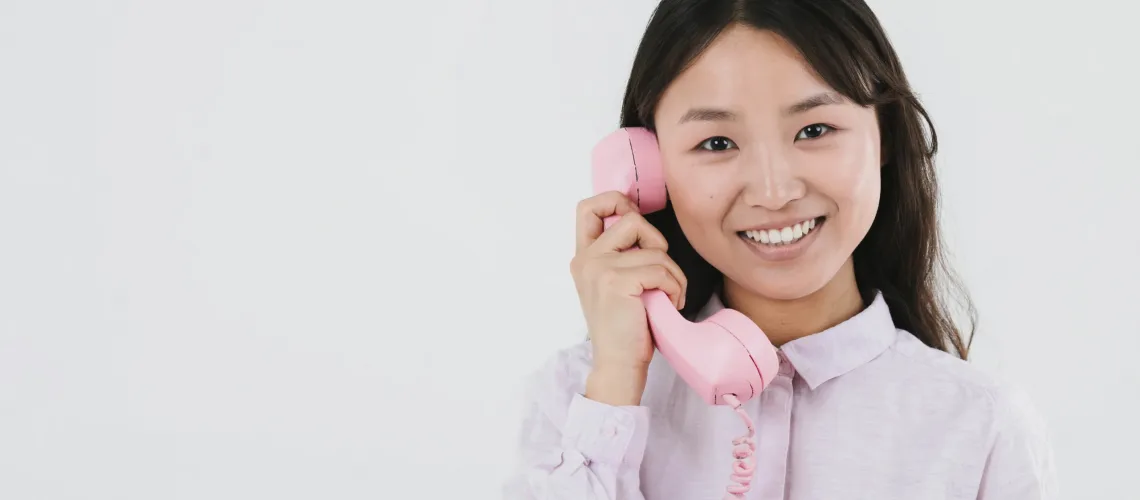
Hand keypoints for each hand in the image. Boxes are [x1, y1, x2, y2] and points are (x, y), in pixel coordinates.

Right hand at [569, 191, 686, 404]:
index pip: (588, 207)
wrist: (618, 364)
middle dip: (656, 240)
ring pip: (654, 249)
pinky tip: (670, 303)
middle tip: (660, 270)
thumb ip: (620, 255)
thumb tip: (643, 226)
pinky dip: (675, 286)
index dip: (616, 202)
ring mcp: (599, 268)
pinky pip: (661, 269)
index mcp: (583, 257)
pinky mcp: (617, 281)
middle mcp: (586, 259)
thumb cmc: (625, 327)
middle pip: (631, 219)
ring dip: (673, 273)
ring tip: (669, 295)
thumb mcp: (615, 285)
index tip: (636, 221)